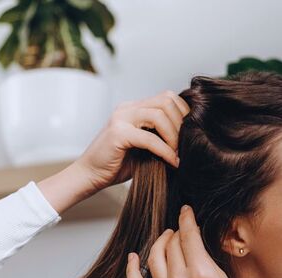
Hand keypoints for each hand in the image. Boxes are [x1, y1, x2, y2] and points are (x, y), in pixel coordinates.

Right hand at [72, 90, 189, 192]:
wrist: (89, 176)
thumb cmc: (118, 164)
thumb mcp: (145, 146)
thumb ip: (161, 136)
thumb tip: (191, 137)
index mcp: (134, 108)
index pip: (167, 97)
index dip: (184, 113)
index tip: (191, 133)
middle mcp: (127, 108)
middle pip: (166, 101)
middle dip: (182, 123)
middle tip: (188, 144)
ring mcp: (121, 118)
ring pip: (159, 115)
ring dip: (174, 136)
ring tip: (179, 153)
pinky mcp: (117, 134)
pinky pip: (150, 138)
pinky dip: (165, 151)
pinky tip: (173, 162)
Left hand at [125, 205, 268, 277]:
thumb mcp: (223, 277)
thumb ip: (204, 258)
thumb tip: (191, 240)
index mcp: (201, 272)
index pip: (188, 235)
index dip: (186, 219)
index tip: (186, 212)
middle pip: (172, 245)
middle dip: (177, 233)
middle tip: (181, 230)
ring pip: (155, 257)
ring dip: (160, 243)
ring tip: (166, 239)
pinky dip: (132, 269)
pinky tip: (133, 257)